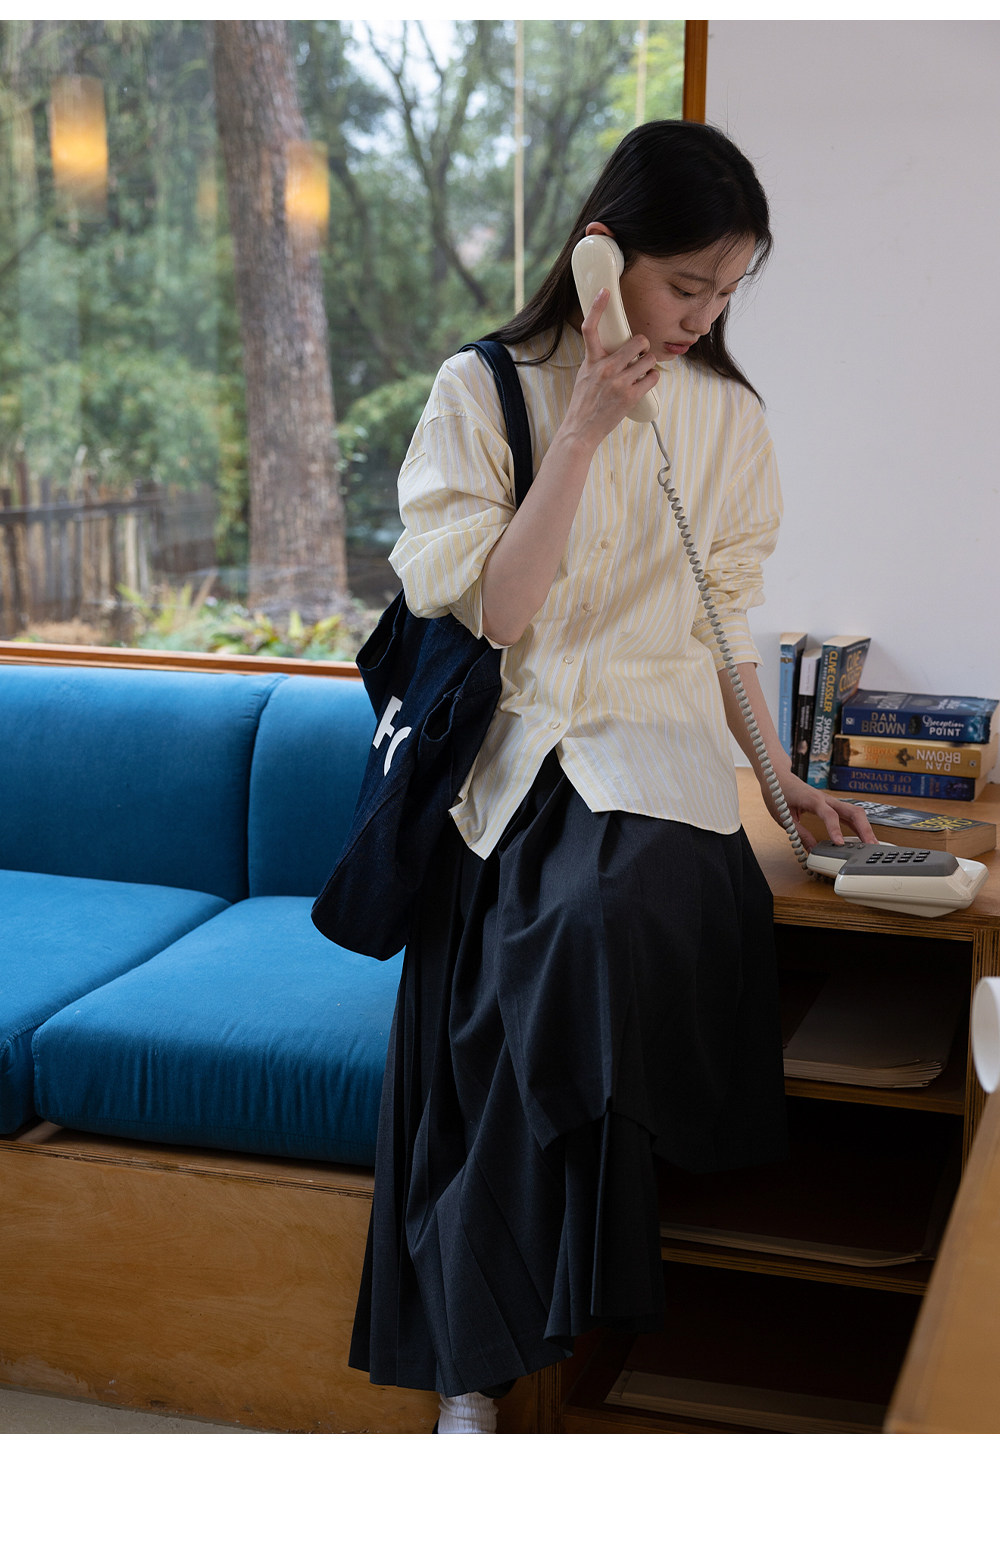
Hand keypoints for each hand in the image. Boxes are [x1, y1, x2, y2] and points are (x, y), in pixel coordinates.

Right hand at [560, 289, 657, 448]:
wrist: (581, 430)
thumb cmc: (584, 403)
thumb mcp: (585, 375)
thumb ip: (598, 360)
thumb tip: (617, 348)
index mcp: (591, 360)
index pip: (590, 328)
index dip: (597, 307)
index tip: (605, 292)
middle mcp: (605, 368)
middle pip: (637, 341)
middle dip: (643, 346)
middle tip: (641, 352)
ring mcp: (619, 382)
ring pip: (648, 359)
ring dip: (649, 364)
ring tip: (641, 371)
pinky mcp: (630, 396)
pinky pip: (653, 377)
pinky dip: (652, 378)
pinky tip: (645, 382)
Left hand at [765, 770, 877, 849]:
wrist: (779, 776)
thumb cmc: (779, 792)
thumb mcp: (784, 817)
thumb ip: (799, 833)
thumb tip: (811, 850)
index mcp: (812, 799)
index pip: (829, 814)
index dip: (835, 829)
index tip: (839, 843)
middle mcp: (826, 799)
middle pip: (852, 811)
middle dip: (863, 829)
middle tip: (870, 846)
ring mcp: (831, 801)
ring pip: (855, 812)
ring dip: (865, 828)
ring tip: (871, 845)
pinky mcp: (832, 805)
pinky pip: (850, 814)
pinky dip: (859, 826)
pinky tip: (863, 838)